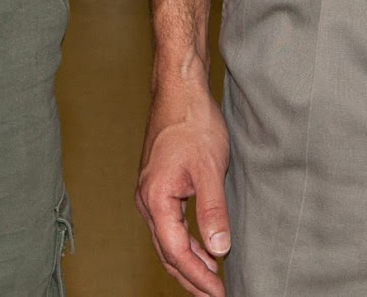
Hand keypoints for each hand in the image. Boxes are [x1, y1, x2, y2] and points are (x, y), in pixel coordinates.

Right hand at [136, 70, 230, 296]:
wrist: (179, 90)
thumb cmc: (192, 122)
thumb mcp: (210, 167)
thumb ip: (213, 210)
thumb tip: (218, 250)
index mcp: (155, 198)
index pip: (176, 251)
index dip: (198, 276)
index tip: (219, 293)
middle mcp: (147, 199)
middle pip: (167, 251)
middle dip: (191, 277)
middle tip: (215, 296)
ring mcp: (150, 192)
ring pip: (167, 239)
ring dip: (189, 261)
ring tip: (212, 279)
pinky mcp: (158, 184)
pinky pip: (169, 224)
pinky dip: (186, 241)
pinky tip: (204, 247)